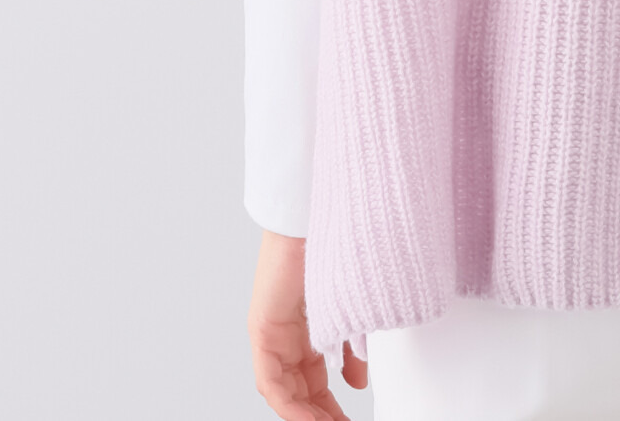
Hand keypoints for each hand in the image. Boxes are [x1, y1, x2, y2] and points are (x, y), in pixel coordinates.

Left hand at [248, 229, 368, 420]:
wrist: (316, 218)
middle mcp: (285, 335)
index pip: (314, 379)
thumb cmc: (335, 249)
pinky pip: (269, 379)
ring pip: (283, 390)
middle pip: (299, 390)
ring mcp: (270, 334)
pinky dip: (287, 402)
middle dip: (320, 415)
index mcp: (306, 329)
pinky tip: (305, 416)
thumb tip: (357, 382)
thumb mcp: (350, 309)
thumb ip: (353, 346)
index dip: (330, 405)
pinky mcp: (261, 329)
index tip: (348, 420)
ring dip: (304, 414)